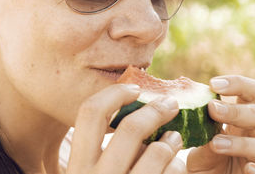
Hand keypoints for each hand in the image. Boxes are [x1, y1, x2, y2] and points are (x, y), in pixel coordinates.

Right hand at [67, 84, 187, 173]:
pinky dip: (177, 165)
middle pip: (130, 128)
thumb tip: (138, 108)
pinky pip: (172, 172)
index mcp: (78, 167)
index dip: (115, 93)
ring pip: (157, 151)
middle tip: (170, 103)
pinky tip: (175, 165)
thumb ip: (107, 151)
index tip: (135, 89)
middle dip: (155, 110)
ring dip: (172, 139)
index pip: (90, 113)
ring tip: (175, 138)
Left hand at [186, 76, 254, 173]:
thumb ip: (200, 132)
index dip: (237, 84)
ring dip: (243, 144)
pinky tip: (248, 168)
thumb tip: (188, 110)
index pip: (251, 93)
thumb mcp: (200, 148)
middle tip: (212, 110)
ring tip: (216, 144)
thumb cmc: (208, 167)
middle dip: (237, 111)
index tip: (213, 84)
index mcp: (244, 121)